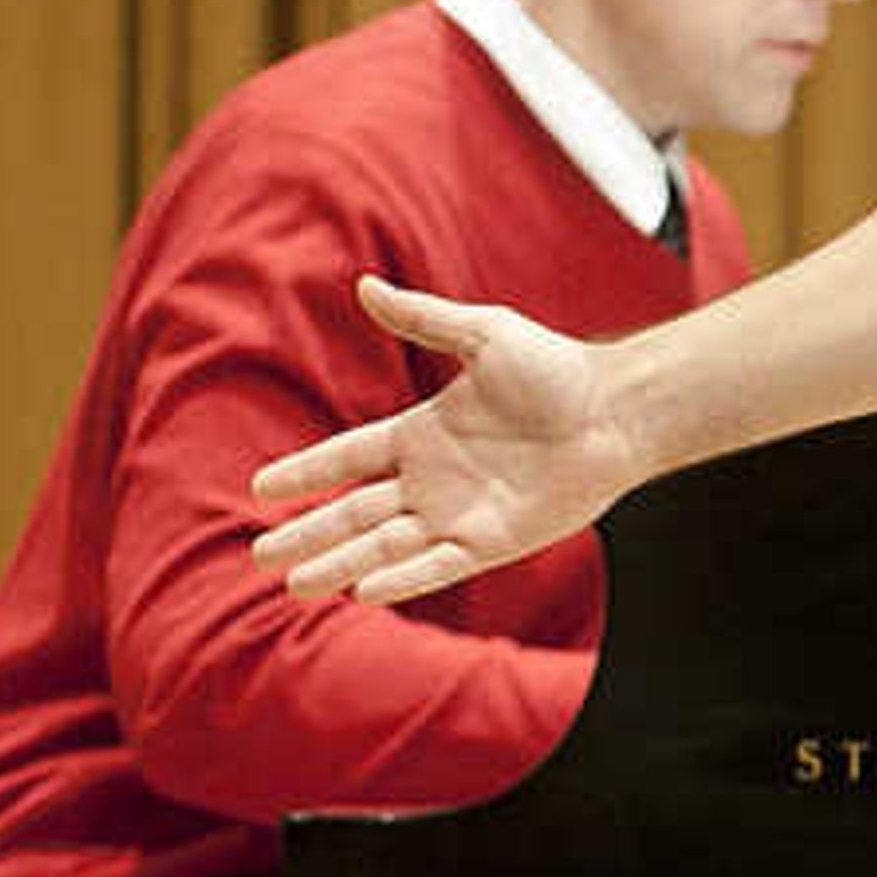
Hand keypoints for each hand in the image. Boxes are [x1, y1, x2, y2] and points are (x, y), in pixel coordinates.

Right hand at [249, 278, 637, 602]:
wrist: (616, 409)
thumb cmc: (557, 368)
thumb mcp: (484, 333)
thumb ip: (423, 317)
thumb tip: (365, 285)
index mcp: (421, 434)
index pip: (347, 458)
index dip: (307, 472)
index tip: (261, 490)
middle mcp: (432, 480)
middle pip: (354, 513)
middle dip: (308, 534)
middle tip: (259, 557)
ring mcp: (460, 514)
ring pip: (385, 547)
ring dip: (340, 565)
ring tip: (295, 585)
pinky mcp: (494, 541)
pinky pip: (439, 565)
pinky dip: (404, 579)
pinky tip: (366, 592)